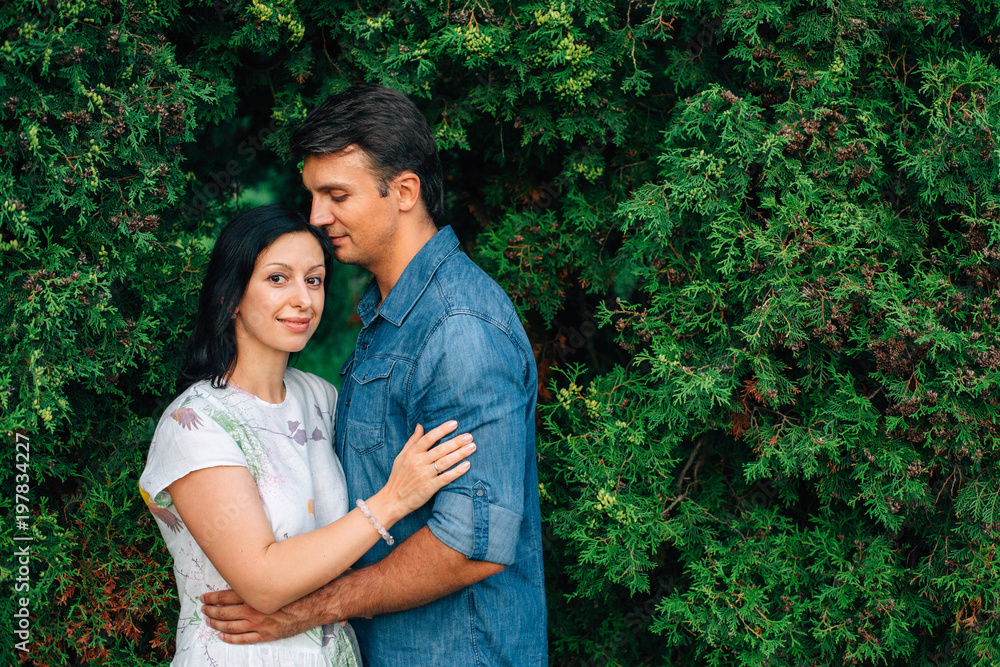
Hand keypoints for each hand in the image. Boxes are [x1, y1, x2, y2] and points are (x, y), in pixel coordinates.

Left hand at [200, 589, 319, 643]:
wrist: (313, 605)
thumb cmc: (295, 590)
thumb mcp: (275, 580)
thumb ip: (258, 580)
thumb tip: (243, 574)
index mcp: (254, 595)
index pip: (225, 596)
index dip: (212, 597)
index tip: (203, 597)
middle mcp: (253, 610)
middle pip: (224, 612)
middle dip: (210, 611)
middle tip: (203, 610)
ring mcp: (258, 625)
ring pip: (230, 627)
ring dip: (217, 624)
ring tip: (209, 622)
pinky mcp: (265, 635)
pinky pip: (243, 639)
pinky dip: (230, 638)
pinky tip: (222, 636)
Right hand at [378, 421, 474, 521]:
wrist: (392, 500)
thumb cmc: (398, 477)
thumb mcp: (401, 456)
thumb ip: (412, 441)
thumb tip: (420, 425)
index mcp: (411, 454)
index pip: (429, 438)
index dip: (442, 430)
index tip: (454, 423)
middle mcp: (418, 463)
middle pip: (440, 449)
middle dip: (456, 441)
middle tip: (469, 436)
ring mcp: (424, 475)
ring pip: (445, 462)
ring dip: (460, 454)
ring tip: (472, 447)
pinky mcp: (429, 488)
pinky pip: (446, 477)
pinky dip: (457, 471)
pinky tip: (467, 465)